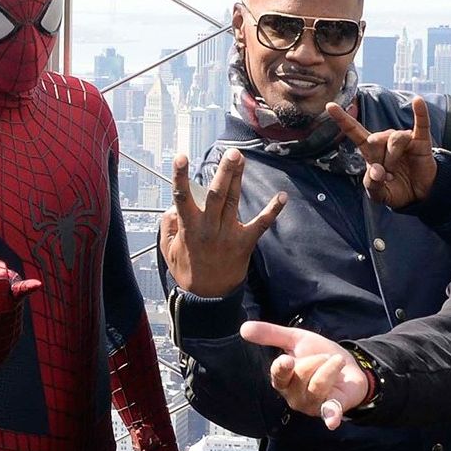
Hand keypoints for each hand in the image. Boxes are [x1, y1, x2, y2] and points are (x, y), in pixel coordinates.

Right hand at [159, 149, 285, 298]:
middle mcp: (209, 228)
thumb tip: (172, 208)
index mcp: (189, 228)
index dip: (180, 177)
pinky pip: (260, 224)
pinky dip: (272, 210)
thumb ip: (168, 227)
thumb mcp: (168, 251)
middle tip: (231, 153)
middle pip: (216, 195)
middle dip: (224, 172)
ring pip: (233, 201)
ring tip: (240, 158)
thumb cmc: (188, 271)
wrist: (208, 297)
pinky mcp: (245, 242)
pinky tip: (282, 196)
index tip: (181, 158)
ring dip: (237, 178)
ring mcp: (228, 234)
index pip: (182, 197)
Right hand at [239, 321, 369, 428]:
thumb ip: (271, 334)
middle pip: (300, 377)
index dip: (282, 368)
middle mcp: (294, 396)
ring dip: (330, 369)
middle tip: (325, 356)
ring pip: (317, 386)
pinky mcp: (332, 409)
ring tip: (337, 362)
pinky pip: (329, 412)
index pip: (278, 375)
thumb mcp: (296, 339)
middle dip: (315, 360)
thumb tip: (243, 328)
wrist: (350, 367)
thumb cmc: (319, 355)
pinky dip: (330, 416)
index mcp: (283, 380)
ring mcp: (312, 405)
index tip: (287, 360)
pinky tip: (332, 421)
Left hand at [330, 96, 436, 208]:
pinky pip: (421, 124)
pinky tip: (418, 101)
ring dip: (392, 158)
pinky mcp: (421, 141)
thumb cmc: (395, 190)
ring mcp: (404, 138)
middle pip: (375, 138)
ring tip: (395, 172)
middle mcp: (385, 140)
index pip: (354, 131)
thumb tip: (378, 171)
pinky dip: (420, 112)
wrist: (418, 196)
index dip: (342, 119)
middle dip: (378, 159)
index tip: (330, 106)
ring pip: (394, 138)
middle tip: (386, 175)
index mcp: (371, 150)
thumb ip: (373, 185)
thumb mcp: (378, 194)